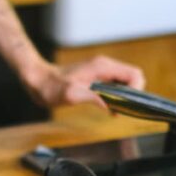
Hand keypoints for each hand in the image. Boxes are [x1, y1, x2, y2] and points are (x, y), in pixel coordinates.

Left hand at [23, 56, 145, 108]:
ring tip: (116, 110)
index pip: (134, 74)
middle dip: (133, 94)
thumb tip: (107, 105)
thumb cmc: (51, 87)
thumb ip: (90, 98)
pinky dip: (118, 95)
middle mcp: (104, 65)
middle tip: (122, 109)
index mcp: (102, 67)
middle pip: (133, 77)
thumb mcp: (70, 95)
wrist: (39, 80)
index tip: (127, 104)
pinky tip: (110, 107)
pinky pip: (116, 84)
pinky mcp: (97, 76)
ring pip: (126, 81)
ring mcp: (101, 70)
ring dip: (126, 96)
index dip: (136, 90)